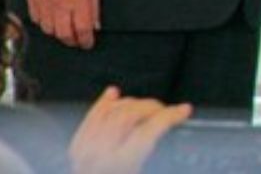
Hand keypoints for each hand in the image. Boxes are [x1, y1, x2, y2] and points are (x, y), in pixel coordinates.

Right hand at [28, 0, 100, 48]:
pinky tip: (51, 20)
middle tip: (77, 41)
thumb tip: (96, 23)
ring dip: (58, 34)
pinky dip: (44, 23)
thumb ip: (94, 4)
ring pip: (49, 30)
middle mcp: (60, 4)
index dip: (86, 40)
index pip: (82, 29)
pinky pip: (36, 20)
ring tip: (65, 31)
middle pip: (64, 35)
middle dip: (72, 41)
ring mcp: (44, 3)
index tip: (88, 43)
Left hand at [68, 86, 191, 173]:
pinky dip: (103, 104)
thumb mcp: (144, 170)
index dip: (170, 116)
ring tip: (148, 106)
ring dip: (131, 103)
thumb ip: (158, 159)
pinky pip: (90, 118)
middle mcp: (99, 155)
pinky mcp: (75, 151)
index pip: (149, 130)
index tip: (184, 110)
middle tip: (168, 110)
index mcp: (122, 165)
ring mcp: (85, 151)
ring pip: (110, 112)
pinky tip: (114, 95)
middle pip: (128, 115)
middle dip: (152, 107)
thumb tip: (175, 144)